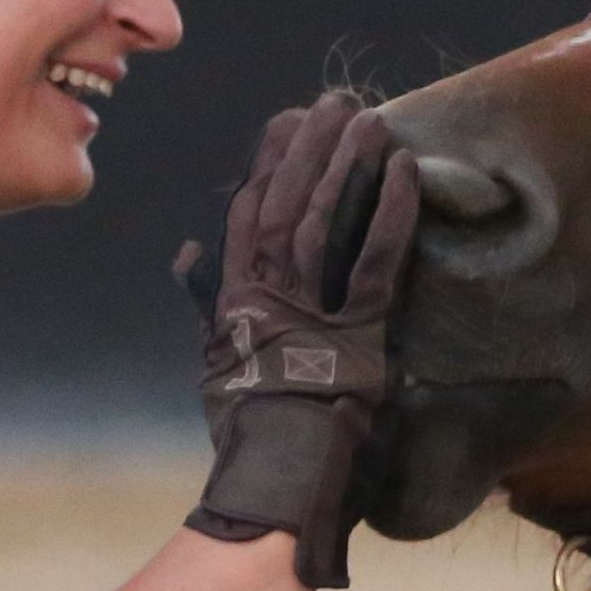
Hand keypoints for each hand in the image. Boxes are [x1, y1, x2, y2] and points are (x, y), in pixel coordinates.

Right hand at [180, 91, 420, 583]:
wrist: (272, 487)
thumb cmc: (249, 433)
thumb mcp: (216, 363)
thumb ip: (205, 302)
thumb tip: (187, 251)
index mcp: (234, 302)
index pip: (247, 216)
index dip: (266, 165)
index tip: (283, 123)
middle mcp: (265, 297)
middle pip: (284, 203)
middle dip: (308, 148)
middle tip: (332, 102)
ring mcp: (308, 313)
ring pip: (322, 219)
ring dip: (344, 163)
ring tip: (365, 117)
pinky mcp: (355, 335)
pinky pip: (376, 259)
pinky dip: (391, 210)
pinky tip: (404, 169)